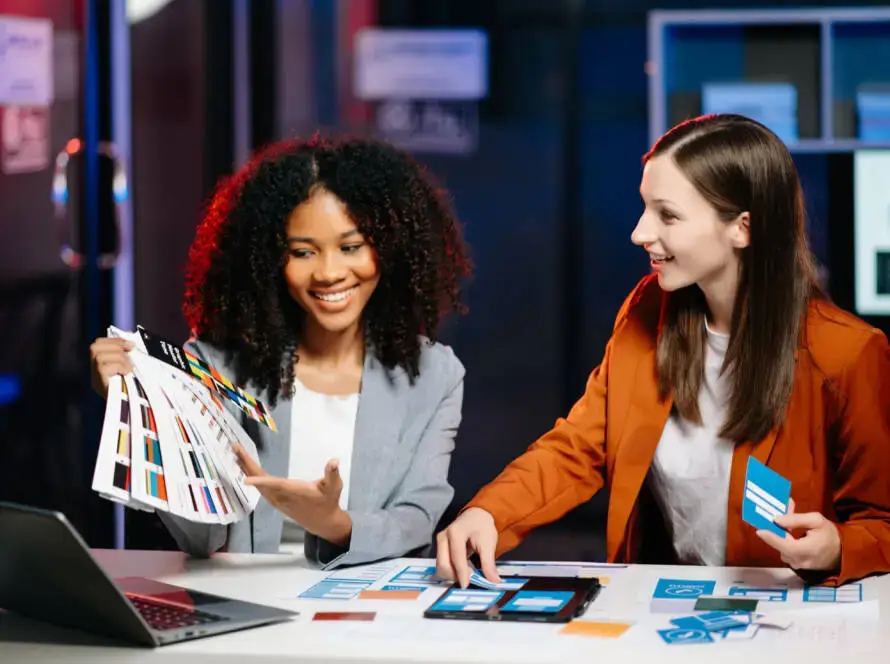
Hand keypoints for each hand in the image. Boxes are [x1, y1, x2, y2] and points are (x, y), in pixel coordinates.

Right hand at [90, 337, 133, 396]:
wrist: (128, 406)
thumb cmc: (129, 387)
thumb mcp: (126, 368)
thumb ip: (125, 356)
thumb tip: (130, 344)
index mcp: (99, 363)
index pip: (98, 344)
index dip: (114, 340)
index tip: (128, 344)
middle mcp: (92, 369)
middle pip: (95, 347)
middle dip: (115, 345)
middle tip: (129, 351)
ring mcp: (93, 376)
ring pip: (101, 356)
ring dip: (120, 358)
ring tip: (128, 367)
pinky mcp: (98, 381)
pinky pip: (106, 367)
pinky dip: (119, 366)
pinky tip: (126, 373)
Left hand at [233, 444, 350, 545]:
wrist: (322, 522)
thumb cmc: (328, 501)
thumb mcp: (334, 486)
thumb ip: (332, 473)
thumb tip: (334, 461)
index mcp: (295, 491)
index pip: (276, 485)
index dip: (262, 481)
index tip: (246, 479)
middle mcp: (282, 496)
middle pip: (261, 481)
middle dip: (247, 464)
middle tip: (236, 449)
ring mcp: (276, 499)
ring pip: (258, 483)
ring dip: (246, 468)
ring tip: (236, 454)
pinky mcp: (275, 500)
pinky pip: (260, 487)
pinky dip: (251, 475)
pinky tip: (245, 468)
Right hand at [435, 507, 500, 587]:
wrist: (477, 515)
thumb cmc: (482, 526)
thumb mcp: (489, 543)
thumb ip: (489, 564)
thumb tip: (494, 581)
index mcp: (455, 533)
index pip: (457, 558)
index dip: (462, 574)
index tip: (466, 585)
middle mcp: (444, 537)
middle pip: (443, 565)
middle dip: (455, 575)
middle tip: (470, 579)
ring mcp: (440, 541)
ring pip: (441, 567)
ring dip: (453, 574)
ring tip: (468, 572)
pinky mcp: (440, 546)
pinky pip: (442, 564)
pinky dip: (451, 570)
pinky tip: (462, 568)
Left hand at [756, 498, 841, 571]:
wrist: (843, 551)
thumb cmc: (830, 535)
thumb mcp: (816, 521)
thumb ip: (796, 519)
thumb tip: (777, 519)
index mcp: (805, 550)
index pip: (783, 544)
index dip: (770, 537)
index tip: (759, 530)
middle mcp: (799, 561)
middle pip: (780, 544)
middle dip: (775, 530)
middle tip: (774, 516)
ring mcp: (797, 565)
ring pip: (781, 547)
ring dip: (780, 535)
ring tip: (784, 523)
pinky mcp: (796, 565)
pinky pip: (785, 551)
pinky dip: (785, 541)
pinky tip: (788, 532)